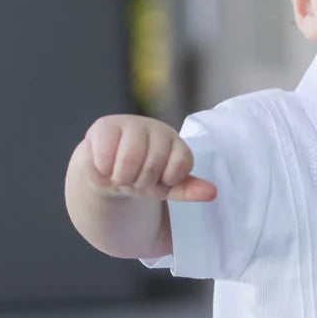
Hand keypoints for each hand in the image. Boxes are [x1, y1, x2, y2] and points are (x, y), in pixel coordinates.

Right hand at [80, 114, 217, 202]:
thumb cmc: (141, 177)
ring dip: (122, 178)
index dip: (167, 180)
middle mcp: (155, 128)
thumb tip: (212, 193)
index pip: (181, 164)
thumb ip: (187, 189)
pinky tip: (105, 167)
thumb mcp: (166, 187)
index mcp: (174, 141)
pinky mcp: (104, 126)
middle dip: (141, 182)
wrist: (107, 170)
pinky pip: (106, 159)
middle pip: (152, 165)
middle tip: (135, 180)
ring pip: (129, 162)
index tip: (159, 180)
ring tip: (120, 175)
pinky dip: (104, 172)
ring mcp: (129, 124)